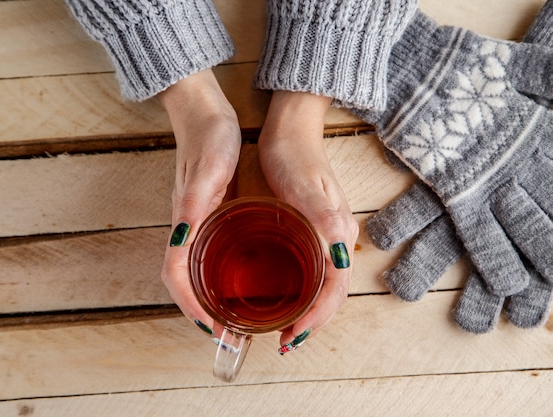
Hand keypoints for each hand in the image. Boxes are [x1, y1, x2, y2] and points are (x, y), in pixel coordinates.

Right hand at [158, 69, 241, 335]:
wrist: (205, 114)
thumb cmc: (209, 139)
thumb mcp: (207, 170)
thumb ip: (192, 206)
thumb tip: (179, 242)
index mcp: (185, 221)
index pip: (176, 276)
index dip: (191, 305)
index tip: (212, 328)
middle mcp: (186, 228)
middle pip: (184, 282)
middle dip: (201, 312)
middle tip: (226, 336)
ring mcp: (195, 223)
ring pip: (194, 273)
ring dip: (208, 300)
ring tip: (232, 320)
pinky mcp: (207, 215)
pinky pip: (206, 257)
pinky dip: (216, 279)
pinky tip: (237, 282)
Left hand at [258, 91, 358, 352]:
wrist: (290, 130)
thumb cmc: (295, 156)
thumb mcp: (307, 187)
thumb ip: (326, 219)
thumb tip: (340, 258)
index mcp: (337, 233)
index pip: (335, 289)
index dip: (317, 317)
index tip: (293, 335)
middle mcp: (334, 238)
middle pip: (330, 293)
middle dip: (311, 321)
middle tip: (285, 340)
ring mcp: (323, 234)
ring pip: (320, 284)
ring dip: (306, 310)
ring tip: (283, 327)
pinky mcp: (308, 228)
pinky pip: (309, 269)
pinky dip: (299, 291)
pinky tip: (280, 295)